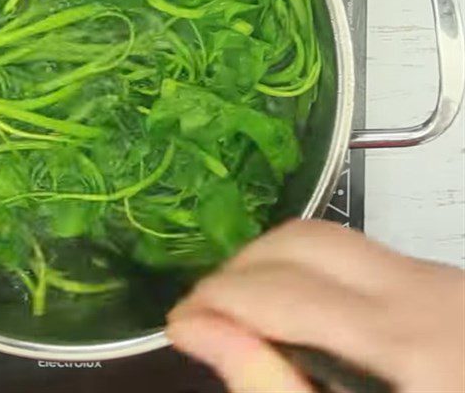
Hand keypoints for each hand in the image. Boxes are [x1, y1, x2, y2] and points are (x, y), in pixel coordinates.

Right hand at [167, 219, 464, 392]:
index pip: (283, 292)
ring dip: (270, 262)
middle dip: (238, 271)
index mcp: (408, 342)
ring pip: (326, 237)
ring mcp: (436, 277)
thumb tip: (197, 330)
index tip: (178, 322)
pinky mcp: (436, 278)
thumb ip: (271, 387)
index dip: (217, 299)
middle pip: (302, 244)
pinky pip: (353, 252)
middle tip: (203, 315)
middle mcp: (425, 291)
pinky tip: (292, 308)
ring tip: (240, 309)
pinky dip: (307, 269)